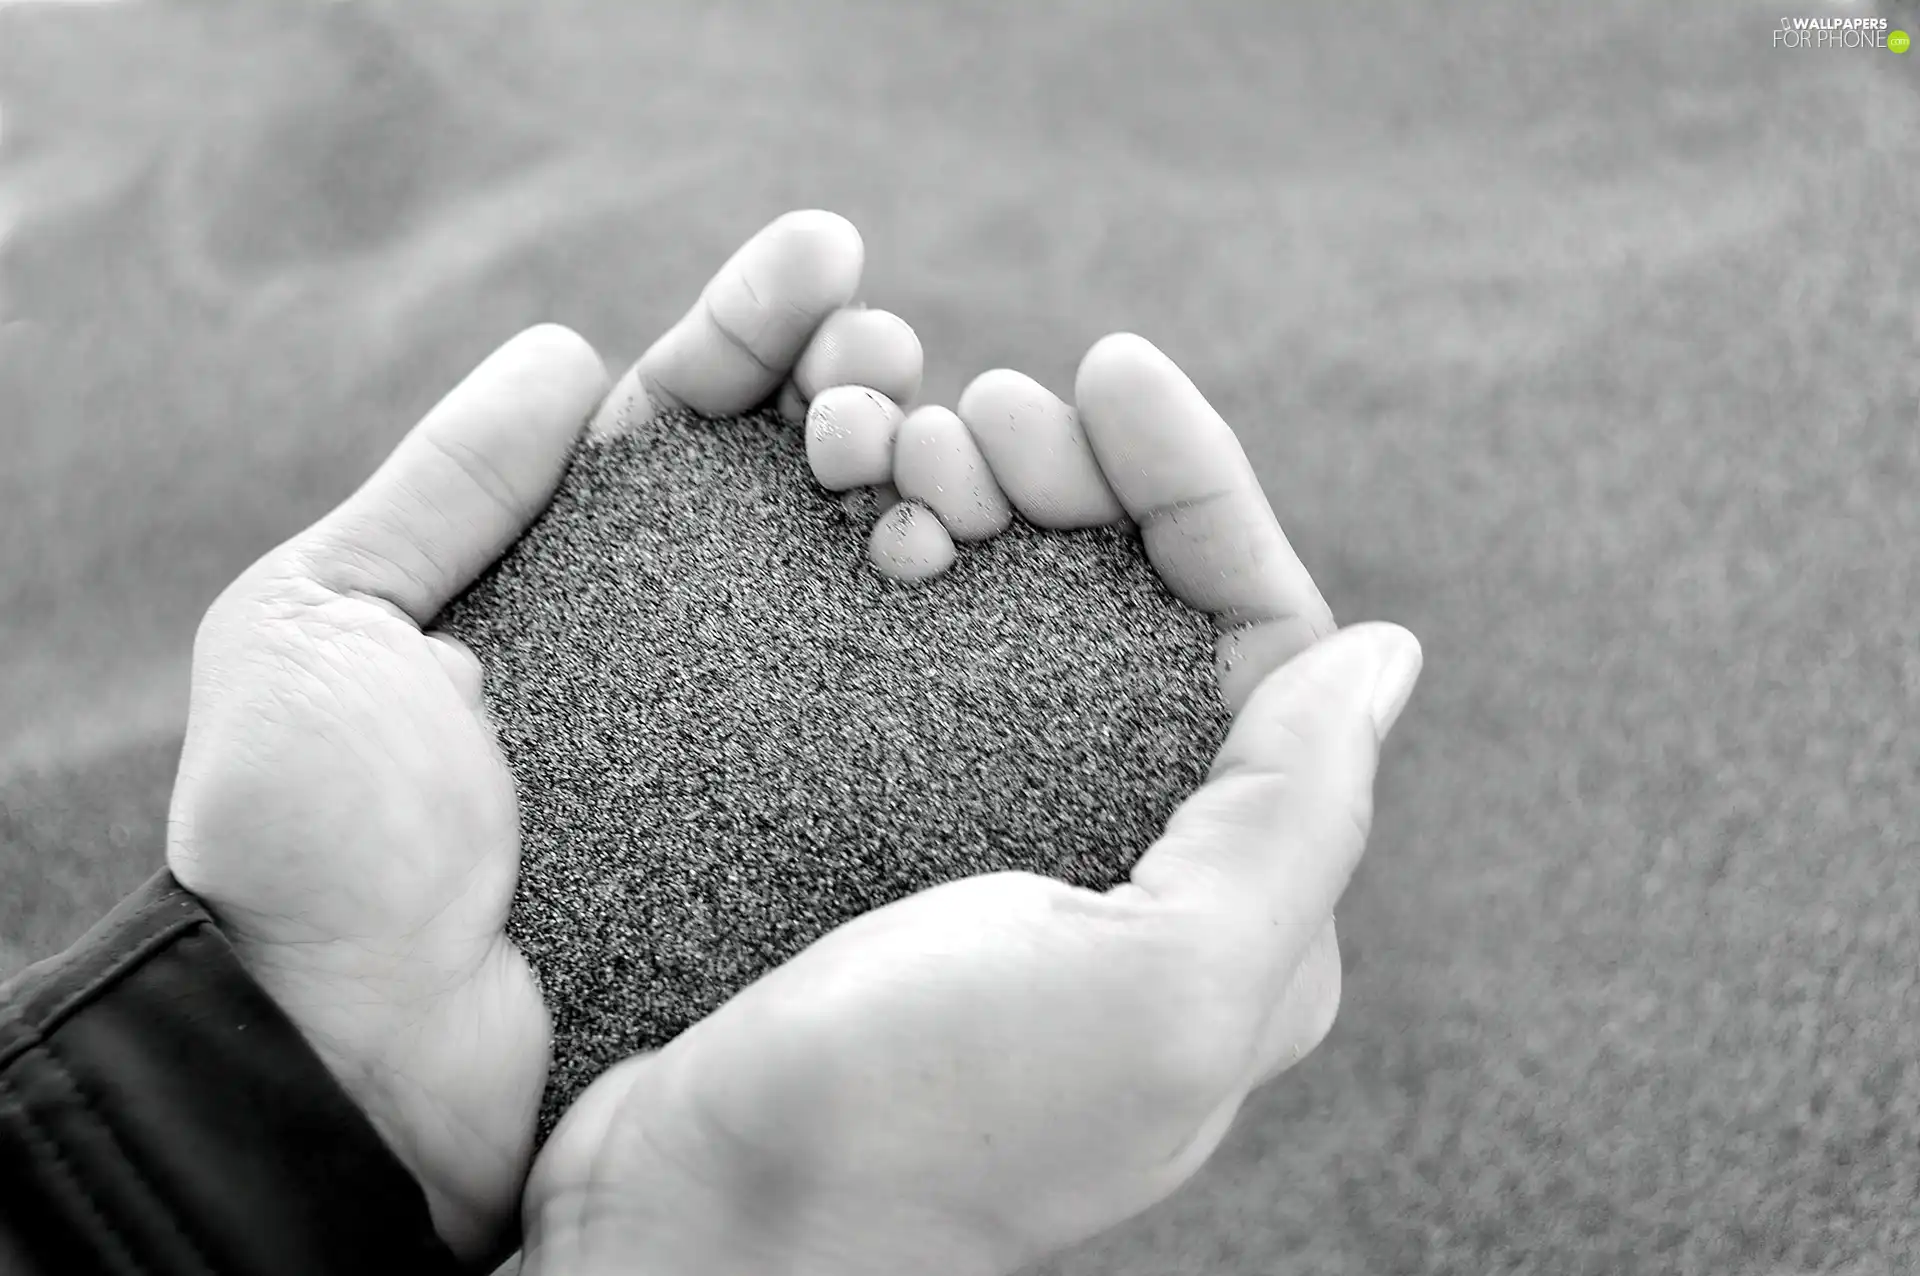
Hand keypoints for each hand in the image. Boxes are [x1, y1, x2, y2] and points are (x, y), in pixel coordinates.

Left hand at [165, 210, 917, 1262]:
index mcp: (568, 578)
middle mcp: (680, 642)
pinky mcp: (807, 824)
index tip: (825, 252)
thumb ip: (441, 490)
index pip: (679, 419)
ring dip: (912, 471)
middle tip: (884, 359)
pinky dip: (938, 612)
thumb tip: (561, 352)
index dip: (754, 328)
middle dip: (857, 384)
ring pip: (863, 571)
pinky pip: (893, 703)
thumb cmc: (307, 844)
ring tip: (922, 437)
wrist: (349, 1059)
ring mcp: (758, 731)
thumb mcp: (319, 626)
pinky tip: (950, 546)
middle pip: (797, 479)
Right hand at [516, 335, 1423, 1275]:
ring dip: (980, 501)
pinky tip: (852, 518)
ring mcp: (996, 841)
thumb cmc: (927, 1126)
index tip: (1110, 371)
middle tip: (979, 413)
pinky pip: (908, 656)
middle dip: (1078, 482)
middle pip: (1139, 610)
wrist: (694, 1220)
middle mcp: (1128, 861)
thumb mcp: (1157, 992)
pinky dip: (890, 563)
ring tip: (902, 447)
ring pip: (1019, 615)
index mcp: (1233, 902)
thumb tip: (1385, 655)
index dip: (1201, 488)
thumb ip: (1294, 823)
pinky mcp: (878, 831)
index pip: (1261, 641)